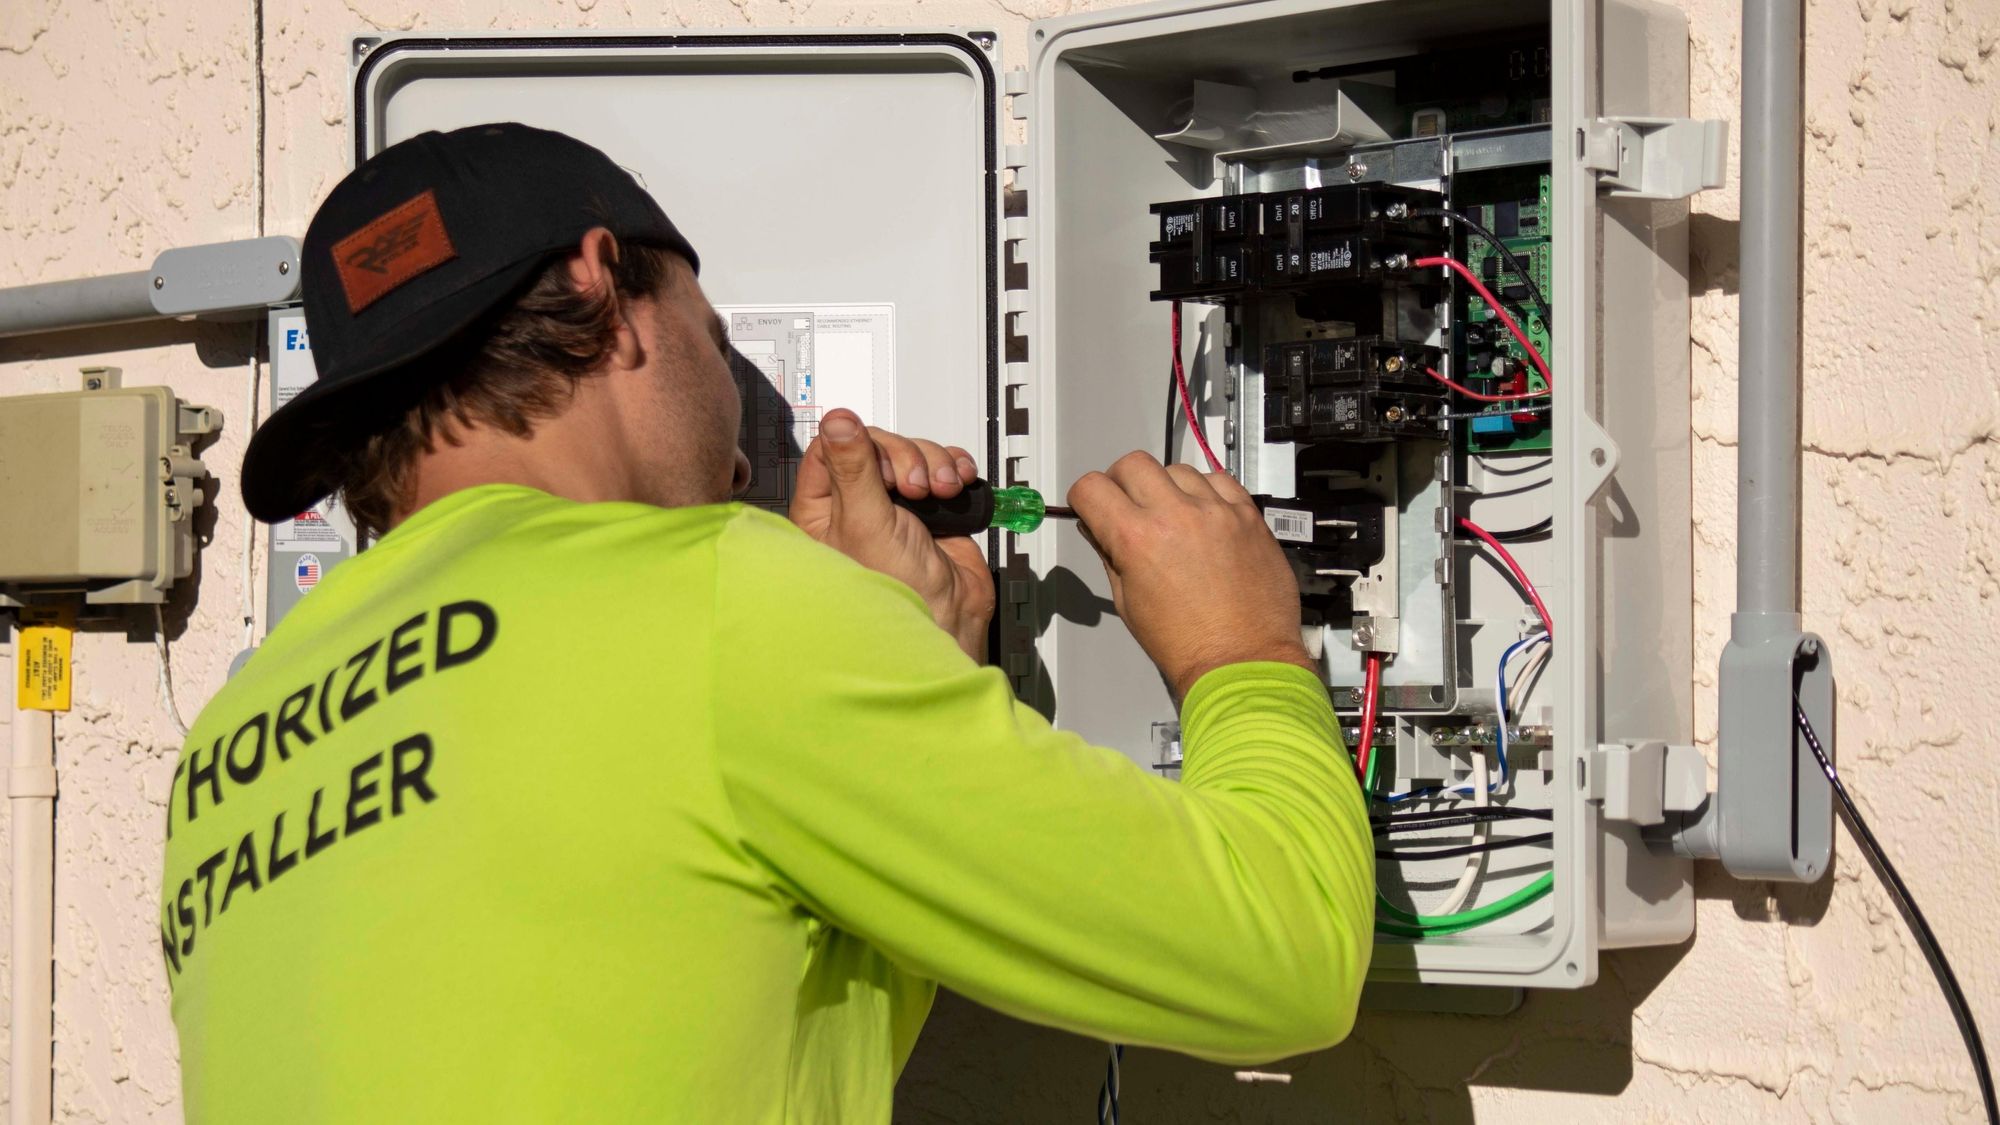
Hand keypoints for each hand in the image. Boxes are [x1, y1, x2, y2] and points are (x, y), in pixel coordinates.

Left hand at [790, 409, 995, 660]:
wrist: (950, 618)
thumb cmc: (897, 591)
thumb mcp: (866, 523)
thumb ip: (853, 468)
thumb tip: (837, 421)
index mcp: (823, 508)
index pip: (832, 447)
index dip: (863, 445)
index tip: (884, 465)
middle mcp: (857, 504)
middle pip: (878, 444)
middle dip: (907, 458)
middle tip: (916, 488)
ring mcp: (895, 504)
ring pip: (912, 453)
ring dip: (934, 463)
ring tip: (942, 493)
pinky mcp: (930, 507)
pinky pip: (941, 466)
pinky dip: (954, 468)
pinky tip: (957, 485)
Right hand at [1068, 452, 1312, 699]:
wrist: (1241, 659)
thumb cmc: (1183, 643)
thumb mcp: (1128, 602)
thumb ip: (1110, 555)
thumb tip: (1099, 527)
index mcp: (1136, 539)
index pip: (1092, 488)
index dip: (1085, 498)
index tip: (1093, 507)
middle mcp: (1175, 515)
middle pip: (1133, 464)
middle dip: (1122, 482)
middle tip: (1130, 506)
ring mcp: (1216, 511)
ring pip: (1178, 469)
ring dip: (1167, 487)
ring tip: (1174, 517)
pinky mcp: (1248, 515)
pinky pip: (1220, 480)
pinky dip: (1207, 492)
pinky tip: (1205, 516)